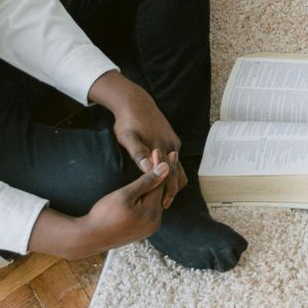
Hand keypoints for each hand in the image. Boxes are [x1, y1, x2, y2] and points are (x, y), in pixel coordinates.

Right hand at [30, 159, 170, 258]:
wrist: (88, 237)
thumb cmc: (103, 214)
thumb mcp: (124, 195)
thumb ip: (146, 182)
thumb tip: (166, 168)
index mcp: (152, 214)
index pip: (161, 184)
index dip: (160, 166)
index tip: (157, 150)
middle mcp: (155, 222)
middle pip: (162, 192)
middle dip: (162, 173)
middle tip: (163, 153)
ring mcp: (149, 228)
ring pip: (157, 200)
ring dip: (157, 183)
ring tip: (157, 165)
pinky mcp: (143, 230)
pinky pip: (151, 208)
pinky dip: (151, 195)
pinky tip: (149, 184)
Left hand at [100, 77, 185, 205]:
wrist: (136, 102)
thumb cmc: (128, 122)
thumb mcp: (128, 138)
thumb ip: (138, 153)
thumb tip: (148, 169)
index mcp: (161, 147)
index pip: (169, 175)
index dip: (167, 191)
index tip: (163, 205)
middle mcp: (171, 146)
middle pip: (178, 173)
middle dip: (173, 190)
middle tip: (165, 205)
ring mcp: (173, 142)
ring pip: (179, 167)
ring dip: (175, 182)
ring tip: (165, 195)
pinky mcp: (172, 139)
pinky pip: (176, 160)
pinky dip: (174, 172)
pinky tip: (165, 178)